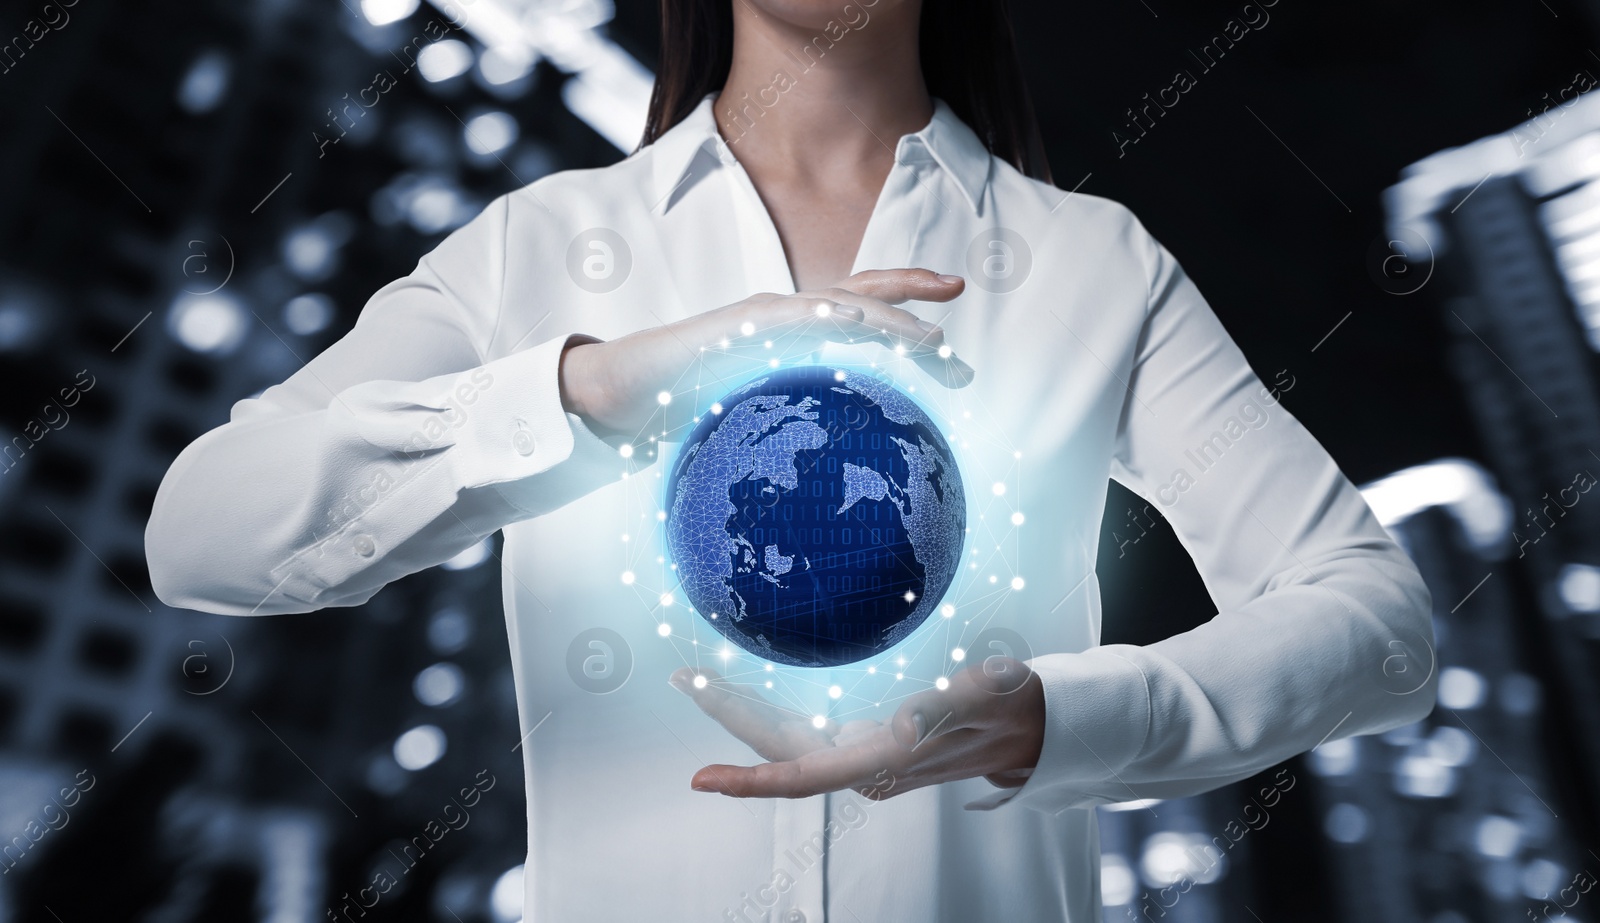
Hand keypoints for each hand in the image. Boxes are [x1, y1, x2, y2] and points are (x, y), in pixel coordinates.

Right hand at [558, 268, 973, 438]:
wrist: (623, 392)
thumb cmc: (688, 404)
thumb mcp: (756, 418)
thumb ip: (792, 428)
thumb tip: (830, 481)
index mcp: (794, 334)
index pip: (858, 312)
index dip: (904, 314)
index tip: (949, 336)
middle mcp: (785, 314)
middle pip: (860, 291)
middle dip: (911, 287)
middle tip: (959, 288)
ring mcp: (764, 314)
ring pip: (837, 302)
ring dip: (885, 316)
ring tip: (927, 335)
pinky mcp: (738, 326)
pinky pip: (790, 317)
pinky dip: (825, 316)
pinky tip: (856, 323)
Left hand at [668, 657, 1043, 799]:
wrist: (1032, 727)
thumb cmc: (1010, 707)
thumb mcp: (988, 694)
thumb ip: (946, 705)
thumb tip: (903, 719)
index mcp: (888, 760)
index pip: (806, 778)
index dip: (752, 782)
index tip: (703, 778)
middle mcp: (867, 766)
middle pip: (782, 752)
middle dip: (731, 718)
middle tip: (685, 679)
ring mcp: (864, 755)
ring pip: (789, 741)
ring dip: (745, 712)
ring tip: (701, 677)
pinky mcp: (866, 741)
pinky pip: (806, 731)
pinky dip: (772, 710)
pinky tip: (749, 688)